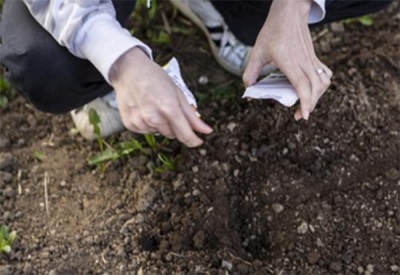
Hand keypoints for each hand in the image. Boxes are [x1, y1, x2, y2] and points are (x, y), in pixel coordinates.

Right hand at [109, 47, 212, 146]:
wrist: (129, 70)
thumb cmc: (155, 78)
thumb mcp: (178, 93)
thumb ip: (192, 116)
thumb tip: (207, 131)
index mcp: (169, 109)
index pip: (185, 135)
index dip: (193, 140)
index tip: (198, 141)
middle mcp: (154, 118)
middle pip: (173, 134)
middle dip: (175, 126)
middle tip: (169, 108)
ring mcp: (140, 122)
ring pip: (159, 133)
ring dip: (161, 125)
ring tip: (154, 106)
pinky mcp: (130, 124)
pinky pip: (146, 131)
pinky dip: (148, 124)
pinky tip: (144, 109)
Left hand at [243, 0, 332, 119]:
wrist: (289, 13)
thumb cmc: (273, 31)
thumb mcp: (257, 51)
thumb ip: (250, 72)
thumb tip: (248, 89)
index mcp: (290, 62)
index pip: (302, 85)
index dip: (305, 101)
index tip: (304, 115)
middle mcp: (304, 62)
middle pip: (316, 88)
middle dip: (311, 105)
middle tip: (299, 115)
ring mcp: (311, 60)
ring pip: (323, 82)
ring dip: (318, 96)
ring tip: (307, 103)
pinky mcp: (315, 58)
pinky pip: (325, 74)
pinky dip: (323, 85)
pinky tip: (314, 89)